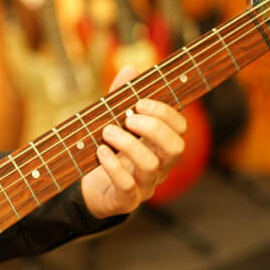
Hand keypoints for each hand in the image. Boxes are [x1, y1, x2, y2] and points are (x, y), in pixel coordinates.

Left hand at [80, 65, 186, 218]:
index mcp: (160, 146)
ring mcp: (145, 186)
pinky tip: (100, 152)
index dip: (165, 113)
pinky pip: (128, 186)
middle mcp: (159, 167)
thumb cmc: (106, 152)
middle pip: (176, 148)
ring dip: (129, 145)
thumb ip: (120, 99)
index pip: (180, 128)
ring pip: (151, 166)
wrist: (89, 191)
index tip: (139, 103)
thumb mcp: (111, 123)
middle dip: (153, 128)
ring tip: (107, 132)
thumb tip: (130, 67)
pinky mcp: (125, 201)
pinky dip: (114, 167)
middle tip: (127, 119)